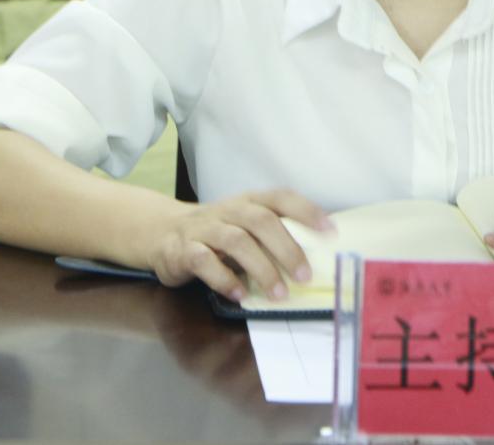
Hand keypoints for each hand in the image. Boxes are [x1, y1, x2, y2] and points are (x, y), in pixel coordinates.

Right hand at [148, 189, 333, 301]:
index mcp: (249, 201)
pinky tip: (239, 295)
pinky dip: (224, 279)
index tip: (331, 232)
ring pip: (236, 241)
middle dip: (287, 249)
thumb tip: (316, 258)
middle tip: (304, 276)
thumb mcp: (245, 227)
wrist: (162, 233)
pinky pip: (204, 261)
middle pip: (261, 221)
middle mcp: (228, 210)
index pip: (281, 198)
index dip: (307, 211)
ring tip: (278, 294)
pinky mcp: (182, 249)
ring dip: (261, 269)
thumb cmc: (218, 234)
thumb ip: (272, 236)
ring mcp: (204, 228)